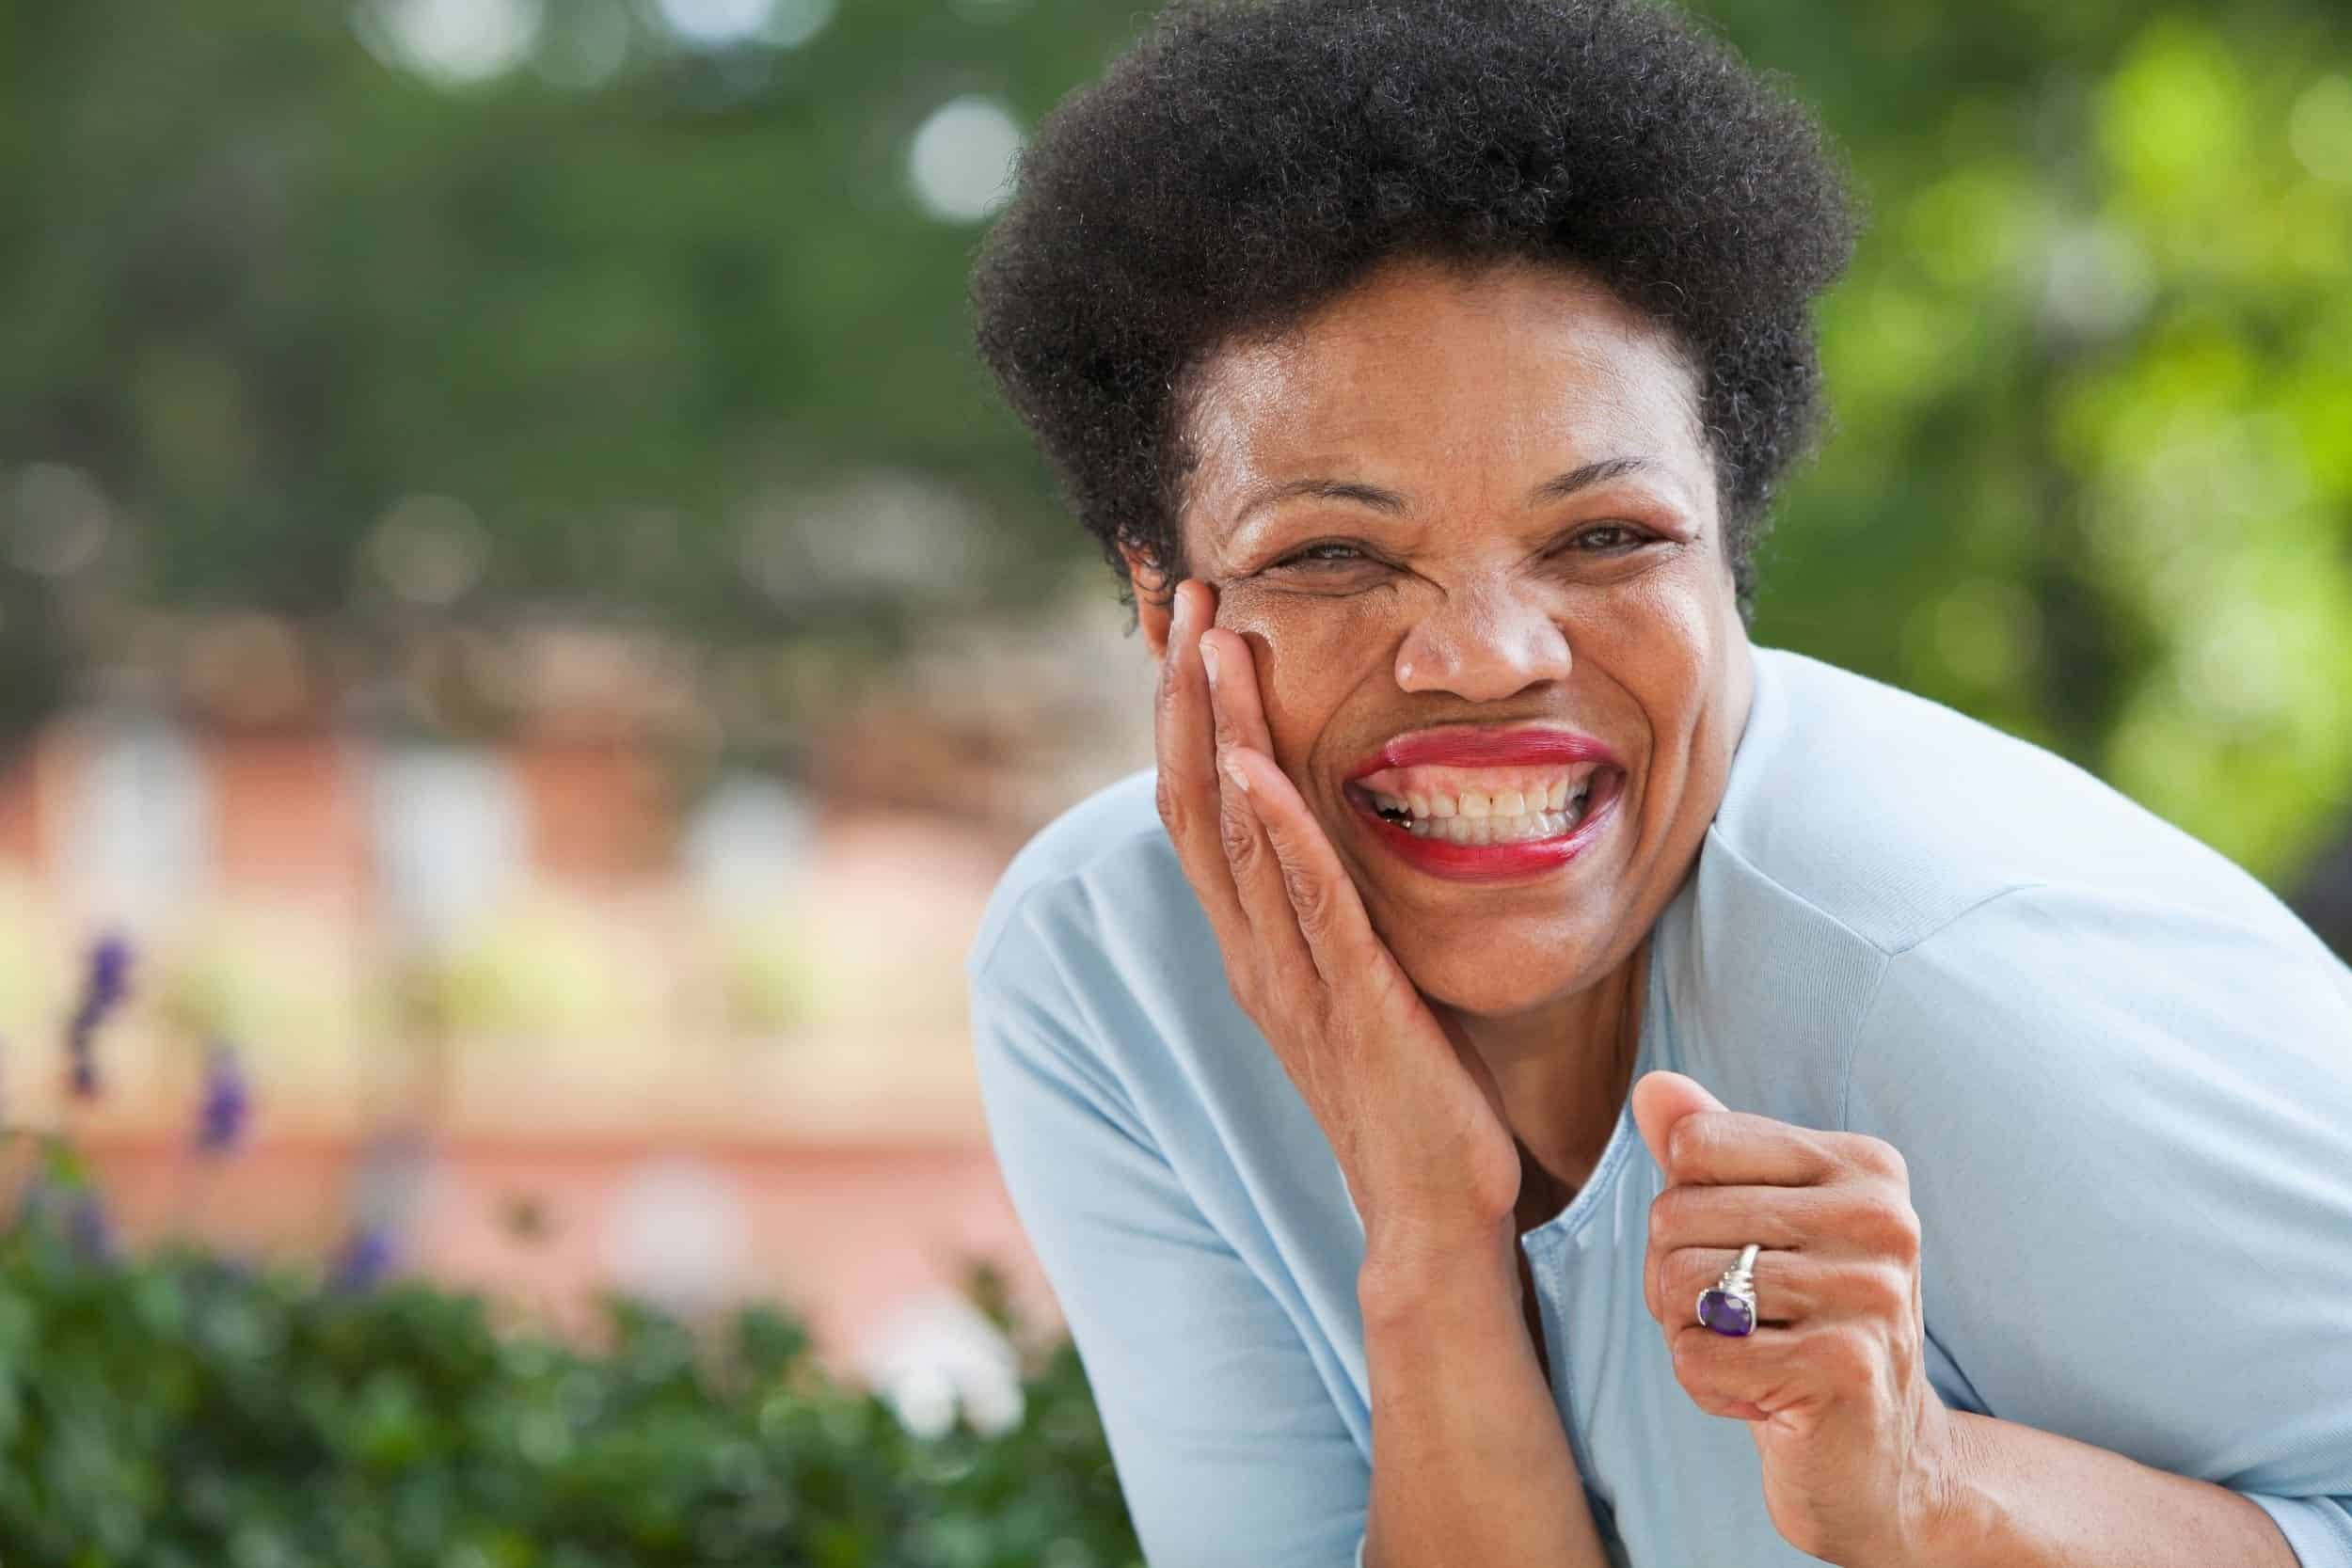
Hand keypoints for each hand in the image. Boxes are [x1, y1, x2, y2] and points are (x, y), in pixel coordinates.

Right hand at [1151, 578, 1522, 1257]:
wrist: (1431, 1211)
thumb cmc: (1411, 1091)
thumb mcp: (1361, 976)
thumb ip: (1339, 906)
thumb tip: (1348, 829)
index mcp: (1256, 940)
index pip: (1201, 803)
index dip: (1182, 711)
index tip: (1185, 622)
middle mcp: (1254, 950)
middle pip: (1194, 799)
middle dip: (1183, 694)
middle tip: (1183, 594)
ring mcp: (1293, 979)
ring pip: (1236, 836)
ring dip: (1218, 733)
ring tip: (1210, 642)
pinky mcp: (1351, 1004)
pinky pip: (1305, 903)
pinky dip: (1278, 831)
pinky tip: (1260, 765)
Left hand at [1632, 1070, 1960, 1566]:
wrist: (1881, 1459)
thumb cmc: (1803, 1325)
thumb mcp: (1759, 1226)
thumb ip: (1708, 1151)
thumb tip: (1652, 1086)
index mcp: (1864, 1166)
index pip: (1695, 1145)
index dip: (1683, 1209)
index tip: (1738, 1254)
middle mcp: (1881, 1218)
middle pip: (1675, 1215)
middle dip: (1674, 1280)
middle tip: (1739, 1321)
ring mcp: (1870, 1293)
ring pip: (1680, 1286)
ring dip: (1690, 1336)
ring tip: (1754, 1355)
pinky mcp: (1845, 1368)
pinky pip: (1696, 1357)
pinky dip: (1705, 1386)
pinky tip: (1764, 1398)